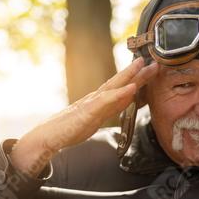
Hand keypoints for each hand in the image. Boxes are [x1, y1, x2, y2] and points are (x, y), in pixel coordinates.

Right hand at [10, 57, 158, 177]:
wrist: (47, 137)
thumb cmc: (70, 129)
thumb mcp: (97, 118)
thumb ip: (112, 108)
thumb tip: (129, 99)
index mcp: (98, 100)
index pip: (119, 86)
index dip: (135, 76)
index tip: (148, 67)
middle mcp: (96, 98)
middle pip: (119, 82)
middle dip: (136, 71)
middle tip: (151, 61)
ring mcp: (91, 104)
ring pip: (113, 86)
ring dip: (129, 76)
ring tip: (142, 66)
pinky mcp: (87, 112)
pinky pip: (106, 102)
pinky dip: (120, 94)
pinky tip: (131, 88)